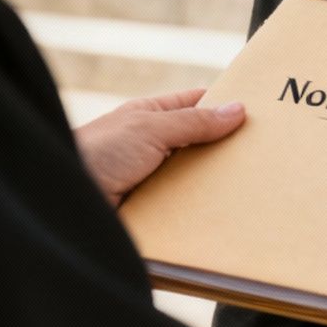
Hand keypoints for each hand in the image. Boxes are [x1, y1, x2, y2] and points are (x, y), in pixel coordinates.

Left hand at [74, 88, 245, 206]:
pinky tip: (224, 220)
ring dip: (214, 189)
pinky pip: (182, 214)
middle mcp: (152, 148)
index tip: (261, 113)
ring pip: (194, 183)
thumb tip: (238, 110)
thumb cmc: (96, 152)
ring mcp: (151, 182)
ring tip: (253, 192)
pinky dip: (199, 217)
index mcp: (151, 118)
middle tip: (265, 157)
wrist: (61, 202)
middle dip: (226, 153)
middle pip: (200, 147)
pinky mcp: (151, 214)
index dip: (225, 106)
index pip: (197, 105)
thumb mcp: (149, 128)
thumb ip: (194, 121)